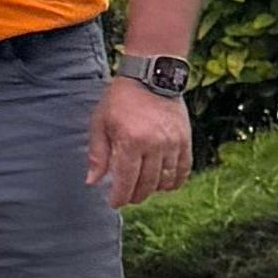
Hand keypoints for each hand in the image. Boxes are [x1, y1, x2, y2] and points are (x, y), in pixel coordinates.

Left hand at [87, 74, 192, 209]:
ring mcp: (172, 143)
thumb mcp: (101, 123)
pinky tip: (164, 183)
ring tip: (143, 187)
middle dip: (134, 196)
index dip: (119, 198)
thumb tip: (92, 183)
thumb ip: (98, 155)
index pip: (126, 182)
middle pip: (146, 185)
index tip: (114, 202)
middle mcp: (154, 145)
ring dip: (153, 189)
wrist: (150, 75)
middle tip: (127, 196)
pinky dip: (174, 181)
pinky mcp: (185, 139)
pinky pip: (183, 169)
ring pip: (165, 181)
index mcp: (130, 142)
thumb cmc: (120, 99)